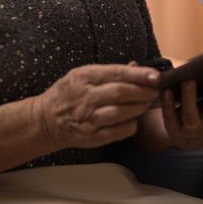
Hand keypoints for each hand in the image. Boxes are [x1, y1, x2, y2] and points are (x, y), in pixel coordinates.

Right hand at [34, 64, 158, 149]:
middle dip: (143, 92)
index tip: (155, 76)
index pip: (117, 73)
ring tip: (147, 104)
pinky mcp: (91, 136)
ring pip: (120, 113)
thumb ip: (110, 72)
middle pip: (120, 93)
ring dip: (138, 108)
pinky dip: (130, 126)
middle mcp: (86, 97)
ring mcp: (88, 118)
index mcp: (84, 77)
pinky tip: (134, 120)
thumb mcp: (83, 75)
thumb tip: (136, 67)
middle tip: (155, 91)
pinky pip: (117, 132)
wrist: (46, 120)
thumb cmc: (69, 93)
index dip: (139, 75)